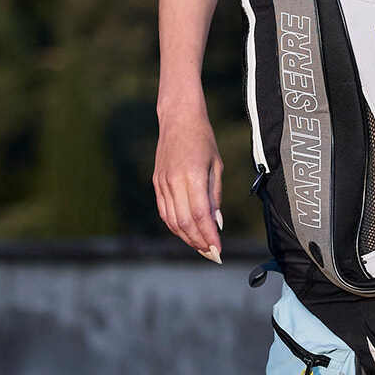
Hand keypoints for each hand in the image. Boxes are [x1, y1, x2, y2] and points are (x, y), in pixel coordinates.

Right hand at [153, 110, 223, 261]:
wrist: (178, 119)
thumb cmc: (203, 140)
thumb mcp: (216, 166)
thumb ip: (215, 196)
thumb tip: (216, 223)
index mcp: (192, 176)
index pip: (200, 215)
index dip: (209, 236)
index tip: (219, 250)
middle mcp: (174, 181)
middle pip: (184, 223)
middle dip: (199, 242)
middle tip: (212, 255)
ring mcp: (162, 183)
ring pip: (172, 221)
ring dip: (187, 238)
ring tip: (202, 248)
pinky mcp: (156, 183)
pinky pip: (164, 212)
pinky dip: (175, 226)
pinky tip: (187, 233)